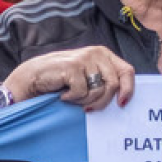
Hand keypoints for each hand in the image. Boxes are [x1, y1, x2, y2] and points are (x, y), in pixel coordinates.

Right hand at [2, 46, 135, 111]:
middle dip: (102, 101)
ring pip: (98, 90)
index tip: (121, 104)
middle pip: (113, 84)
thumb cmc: (61, 80)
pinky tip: (63, 94)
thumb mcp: (88, 77)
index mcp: (104, 54)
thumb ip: (105, 80)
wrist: (33, 77)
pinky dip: (72, 98)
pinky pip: (82, 92)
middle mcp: (97, 53)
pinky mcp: (73, 67)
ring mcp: (84, 58)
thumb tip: (124, 97)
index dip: (128, 89)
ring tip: (72, 97)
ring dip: (84, 100)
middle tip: (88, 108)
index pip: (127, 71)